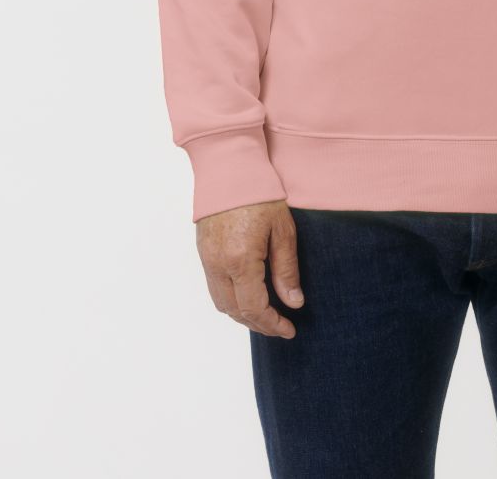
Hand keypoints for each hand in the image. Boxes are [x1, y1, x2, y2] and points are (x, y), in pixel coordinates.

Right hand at [195, 199, 304, 337]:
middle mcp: (218, 265)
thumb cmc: (260, 193)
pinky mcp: (203, 252)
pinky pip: (214, 287)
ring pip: (221, 303)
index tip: (289, 329)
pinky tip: (248, 295)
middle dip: (258, 324)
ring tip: (266, 315)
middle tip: (280, 326)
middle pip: (235, 311)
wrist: (229, 166)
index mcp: (240, 260)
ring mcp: (207, 259)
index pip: (254, 308)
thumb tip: (293, 302)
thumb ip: (286, 269)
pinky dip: (231, 299)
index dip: (272, 324)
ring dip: (243, 314)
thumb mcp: (283, 230)